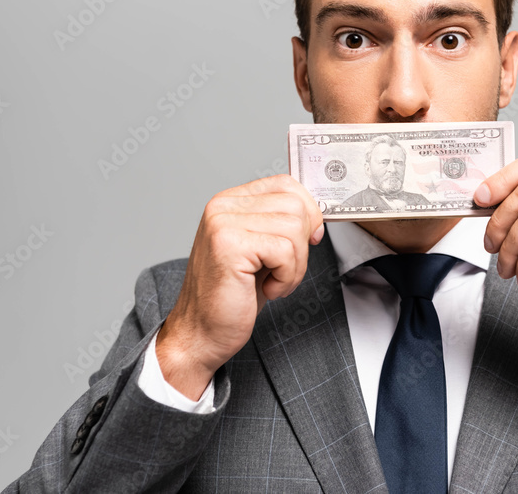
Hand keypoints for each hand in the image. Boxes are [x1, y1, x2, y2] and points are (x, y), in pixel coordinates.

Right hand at [156, 175, 324, 398]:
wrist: (201, 334)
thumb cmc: (233, 296)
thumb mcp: (262, 251)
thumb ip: (281, 224)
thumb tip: (316, 215)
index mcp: (230, 202)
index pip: (286, 184)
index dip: (308, 212)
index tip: (308, 239)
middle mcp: (222, 206)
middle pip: (295, 205)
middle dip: (303, 244)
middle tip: (283, 271)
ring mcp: (223, 223)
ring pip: (294, 227)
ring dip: (295, 264)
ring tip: (273, 282)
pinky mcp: (229, 246)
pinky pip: (285, 251)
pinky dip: (287, 276)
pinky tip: (267, 289)